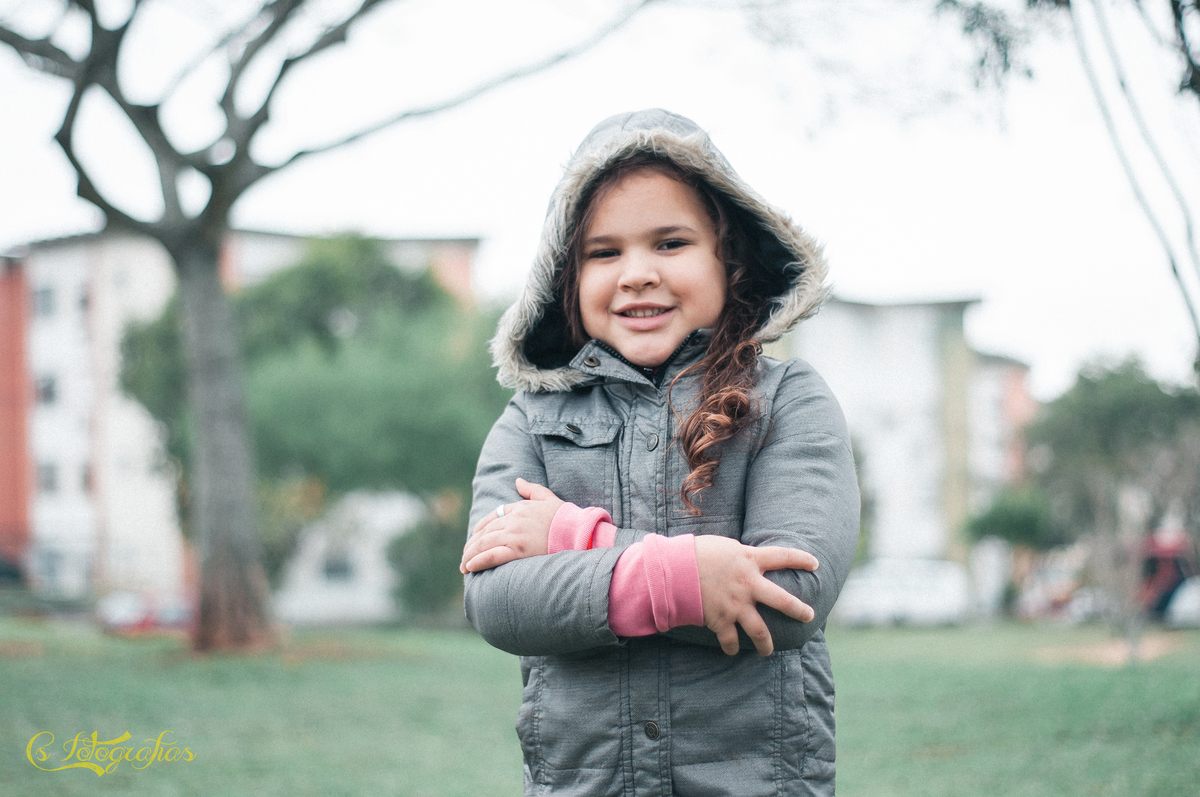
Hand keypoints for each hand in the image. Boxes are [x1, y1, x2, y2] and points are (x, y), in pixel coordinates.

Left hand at [460, 478, 564, 573]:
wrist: (578, 531)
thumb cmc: (567, 517)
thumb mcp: (548, 498)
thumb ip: (531, 489)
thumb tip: (518, 481)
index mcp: (519, 508)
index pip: (492, 517)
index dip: (480, 528)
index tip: (474, 537)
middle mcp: (513, 520)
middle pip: (485, 532)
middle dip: (472, 545)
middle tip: (465, 556)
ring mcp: (515, 535)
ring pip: (484, 544)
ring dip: (470, 556)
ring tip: (464, 566)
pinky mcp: (518, 550)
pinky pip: (492, 556)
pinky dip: (479, 561)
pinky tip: (470, 568)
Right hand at [694, 536, 817, 656]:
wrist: (673, 569)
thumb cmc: (696, 552)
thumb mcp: (725, 547)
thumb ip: (741, 556)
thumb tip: (748, 562)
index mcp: (749, 560)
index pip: (783, 556)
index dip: (801, 559)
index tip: (815, 564)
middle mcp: (748, 584)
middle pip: (782, 601)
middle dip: (798, 610)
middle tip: (808, 616)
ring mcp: (736, 604)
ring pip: (760, 631)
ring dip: (766, 644)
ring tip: (769, 652)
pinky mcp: (720, 620)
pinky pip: (730, 640)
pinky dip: (731, 647)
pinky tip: (732, 650)